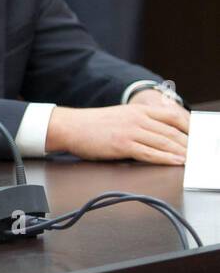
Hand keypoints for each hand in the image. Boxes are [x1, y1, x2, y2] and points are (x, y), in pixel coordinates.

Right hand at [45, 100, 189, 165]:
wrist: (70, 127)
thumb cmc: (93, 125)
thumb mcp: (121, 116)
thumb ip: (141, 121)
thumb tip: (160, 134)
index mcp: (139, 110)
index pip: (174, 116)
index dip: (191, 127)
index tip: (200, 137)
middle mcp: (138, 118)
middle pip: (172, 131)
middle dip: (190, 144)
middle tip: (202, 153)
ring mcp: (130, 131)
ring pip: (164, 142)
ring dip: (182, 152)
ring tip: (194, 160)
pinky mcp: (122, 144)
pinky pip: (150, 153)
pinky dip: (166, 158)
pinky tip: (176, 162)